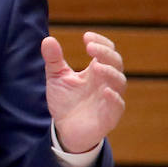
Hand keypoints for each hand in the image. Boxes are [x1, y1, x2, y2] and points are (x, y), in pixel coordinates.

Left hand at [41, 31, 126, 152]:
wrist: (64, 129)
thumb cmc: (65, 101)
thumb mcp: (56, 77)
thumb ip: (53, 59)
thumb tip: (48, 40)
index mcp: (96, 70)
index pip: (107, 51)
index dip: (100, 42)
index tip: (86, 37)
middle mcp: (106, 82)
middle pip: (116, 63)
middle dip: (105, 53)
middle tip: (91, 48)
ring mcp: (110, 98)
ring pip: (120, 82)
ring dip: (110, 72)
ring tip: (96, 66)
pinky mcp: (110, 116)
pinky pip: (118, 106)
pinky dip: (114, 98)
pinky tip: (105, 91)